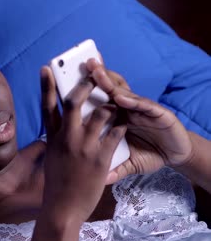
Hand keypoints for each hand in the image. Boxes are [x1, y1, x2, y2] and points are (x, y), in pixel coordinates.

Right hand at [39, 65, 126, 225]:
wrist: (63, 207)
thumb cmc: (57, 182)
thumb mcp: (51, 156)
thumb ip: (55, 138)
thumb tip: (58, 124)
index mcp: (52, 138)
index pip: (47, 107)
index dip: (46, 85)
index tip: (46, 68)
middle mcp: (66, 139)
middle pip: (72, 103)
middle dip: (82, 85)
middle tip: (91, 73)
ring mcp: (83, 148)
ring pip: (99, 114)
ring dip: (109, 103)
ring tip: (116, 97)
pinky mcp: (100, 158)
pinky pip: (114, 134)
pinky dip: (121, 123)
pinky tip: (127, 118)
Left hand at [86, 59, 193, 183]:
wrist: (174, 156)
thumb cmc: (146, 153)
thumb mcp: (123, 159)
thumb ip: (109, 162)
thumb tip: (94, 176)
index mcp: (114, 115)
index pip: (97, 97)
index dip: (84, 88)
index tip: (67, 79)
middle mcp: (126, 108)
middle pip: (108, 88)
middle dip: (96, 75)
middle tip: (82, 64)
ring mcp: (142, 109)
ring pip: (124, 92)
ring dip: (110, 81)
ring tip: (96, 72)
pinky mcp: (159, 113)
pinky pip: (144, 105)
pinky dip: (133, 101)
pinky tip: (121, 99)